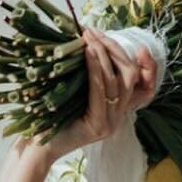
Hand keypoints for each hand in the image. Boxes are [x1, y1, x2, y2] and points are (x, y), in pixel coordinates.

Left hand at [43, 26, 158, 159]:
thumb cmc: (49, 119)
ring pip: (118, 81)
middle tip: (94, 31)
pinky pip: (101, 91)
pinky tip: (88, 53)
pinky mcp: (98, 126)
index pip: (142, 83)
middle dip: (114, 49)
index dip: (146, 64)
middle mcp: (118, 117)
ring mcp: (110, 123)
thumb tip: (90, 42)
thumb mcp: (74, 93)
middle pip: (130, 75)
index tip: (139, 46)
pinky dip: (96, 69)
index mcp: (116, 109)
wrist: (35, 149)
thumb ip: (89, 76)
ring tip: (90, 37)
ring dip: (104, 54)